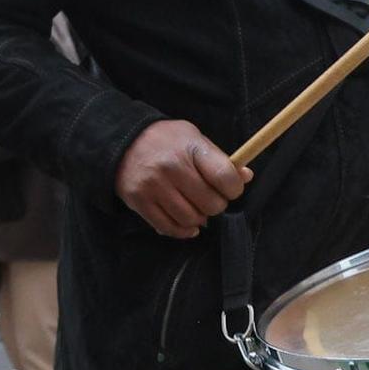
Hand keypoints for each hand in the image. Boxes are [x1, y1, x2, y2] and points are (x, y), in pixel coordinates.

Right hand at [115, 119, 251, 238]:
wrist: (122, 140)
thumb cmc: (165, 140)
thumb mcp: (193, 138)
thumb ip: (219, 159)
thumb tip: (246, 177)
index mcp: (190, 147)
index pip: (225, 177)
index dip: (234, 188)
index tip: (229, 188)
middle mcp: (172, 167)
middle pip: (211, 204)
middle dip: (215, 205)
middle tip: (208, 198)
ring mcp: (154, 186)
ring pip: (191, 220)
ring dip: (198, 219)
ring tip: (194, 208)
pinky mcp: (140, 202)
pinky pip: (169, 228)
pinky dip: (182, 230)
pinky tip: (185, 222)